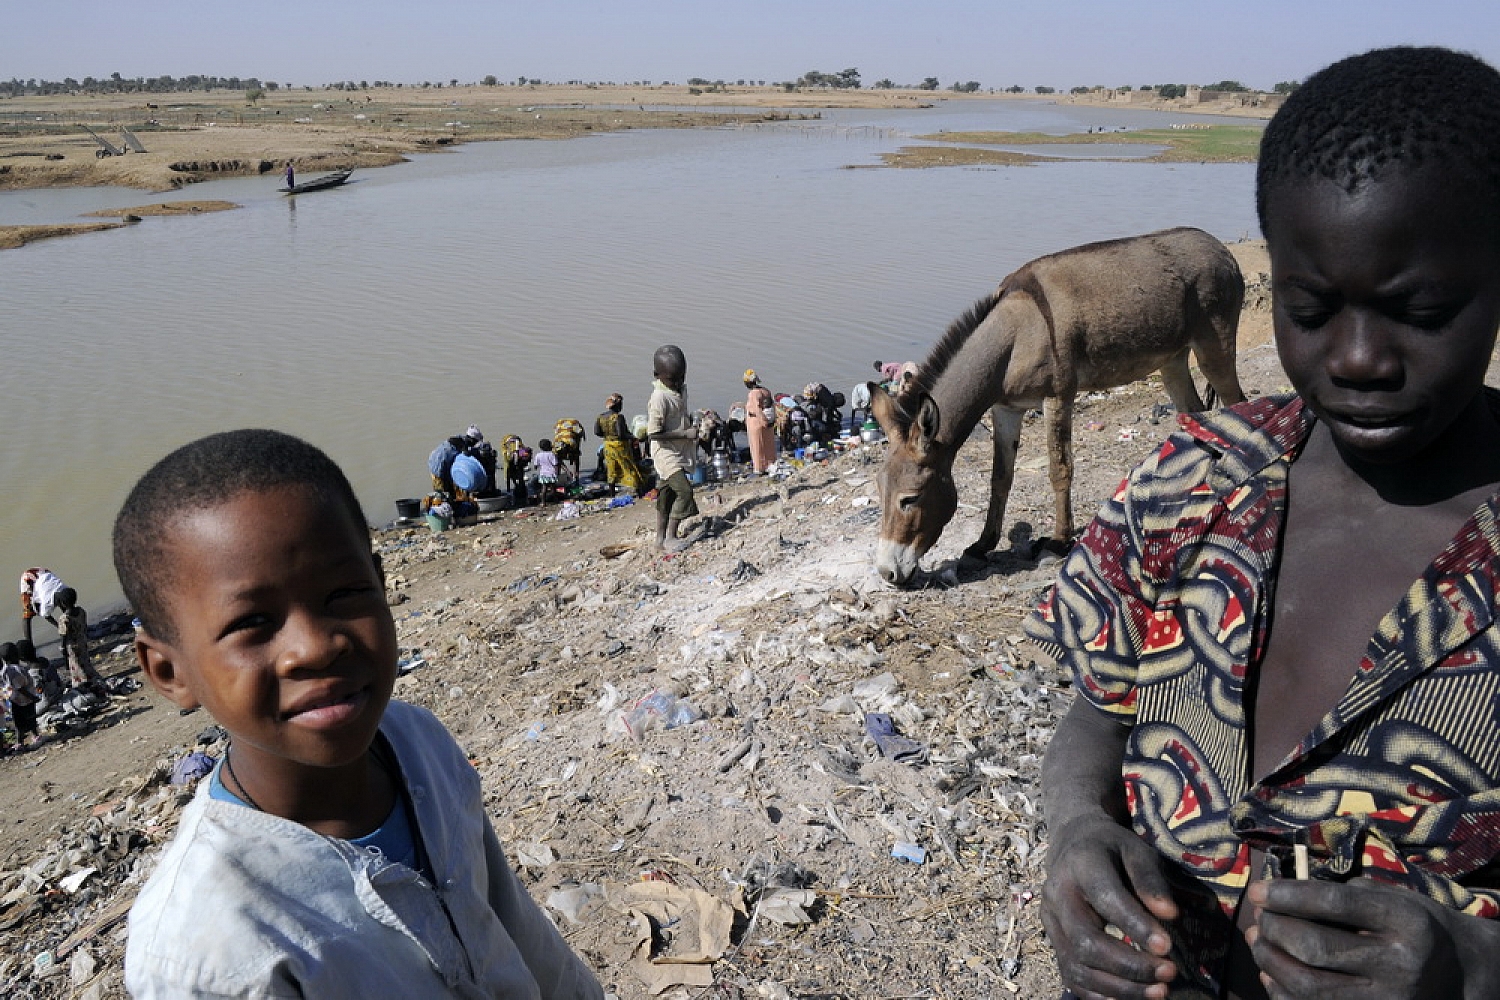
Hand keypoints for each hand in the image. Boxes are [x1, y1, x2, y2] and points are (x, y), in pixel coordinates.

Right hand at [1043, 813, 1180, 999]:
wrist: (1074, 845)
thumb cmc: (1113, 849)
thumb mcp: (1136, 851)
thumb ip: (1151, 880)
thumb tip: (1170, 915)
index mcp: (1080, 865)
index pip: (1105, 899)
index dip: (1136, 926)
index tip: (1169, 947)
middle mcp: (1057, 894)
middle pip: (1085, 941)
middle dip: (1130, 966)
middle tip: (1169, 974)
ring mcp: (1050, 921)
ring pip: (1076, 966)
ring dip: (1120, 988)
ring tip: (1159, 992)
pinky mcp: (1052, 941)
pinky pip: (1071, 977)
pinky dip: (1100, 996)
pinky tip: (1130, 999)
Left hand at [1246, 876, 1499, 998]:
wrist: (1461, 974)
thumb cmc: (1417, 927)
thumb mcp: (1395, 899)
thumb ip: (1345, 896)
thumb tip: (1284, 896)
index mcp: (1407, 922)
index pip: (1334, 905)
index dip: (1288, 896)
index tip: (1258, 891)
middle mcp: (1400, 965)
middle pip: (1316, 948)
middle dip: (1275, 930)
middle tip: (1258, 918)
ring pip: (1310, 986)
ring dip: (1271, 961)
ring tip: (1258, 941)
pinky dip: (1283, 992)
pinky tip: (1270, 974)